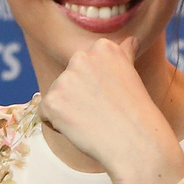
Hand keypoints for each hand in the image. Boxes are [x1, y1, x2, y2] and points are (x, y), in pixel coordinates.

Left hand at [39, 37, 183, 183]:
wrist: (137, 143)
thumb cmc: (138, 113)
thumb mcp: (132, 75)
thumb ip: (123, 55)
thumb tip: (129, 40)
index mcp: (104, 48)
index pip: (85, 64)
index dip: (96, 85)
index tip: (113, 96)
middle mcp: (81, 57)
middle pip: (69, 78)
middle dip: (79, 95)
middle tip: (104, 109)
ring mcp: (65, 79)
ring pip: (57, 96)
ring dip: (69, 110)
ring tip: (94, 120)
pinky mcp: (51, 101)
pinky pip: (45, 114)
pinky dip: (58, 125)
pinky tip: (81, 129)